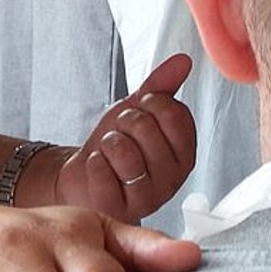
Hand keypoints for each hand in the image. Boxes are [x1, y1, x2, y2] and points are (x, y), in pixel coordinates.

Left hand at [55, 52, 196, 220]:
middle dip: (124, 123)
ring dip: (107, 143)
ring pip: (125, 151)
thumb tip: (183, 61)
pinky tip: (98, 169)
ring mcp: (148, 197)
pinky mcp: (121, 209)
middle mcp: (173, 178)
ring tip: (108, 152)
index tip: (141, 111)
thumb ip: (162, 86)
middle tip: (120, 135)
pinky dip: (93, 163)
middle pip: (146, 128)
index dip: (151, 103)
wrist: (85, 176)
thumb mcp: (138, 110)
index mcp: (185, 153)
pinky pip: (103, 171)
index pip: (175, 113)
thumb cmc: (116, 146)